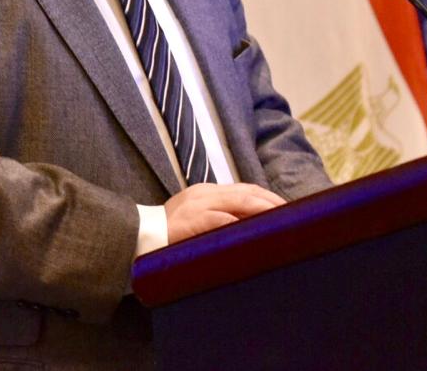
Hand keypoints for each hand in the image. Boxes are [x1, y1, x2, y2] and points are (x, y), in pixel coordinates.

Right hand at [164, 182, 285, 243]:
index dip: (265, 196)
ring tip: (278, 217)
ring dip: (260, 209)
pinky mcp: (189, 222)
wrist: (137, 236)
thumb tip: (246, 226)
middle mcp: (204, 194)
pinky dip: (235, 223)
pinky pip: (216, 220)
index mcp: (206, 193)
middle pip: (245, 192)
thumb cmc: (169, 234)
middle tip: (290, 211)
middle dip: (269, 200)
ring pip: (236, 202)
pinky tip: (251, 229)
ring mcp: (196, 206)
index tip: (284, 206)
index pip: (243, 189)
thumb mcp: (195, 219)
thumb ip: (218, 218)